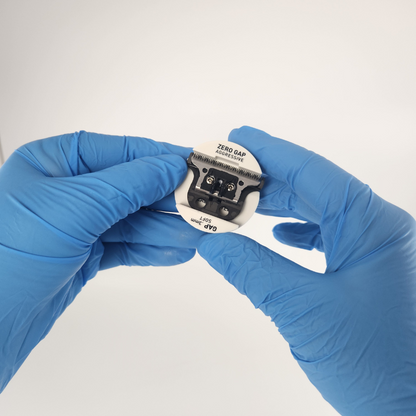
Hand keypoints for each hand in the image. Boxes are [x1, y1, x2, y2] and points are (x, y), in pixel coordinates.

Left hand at [0, 131, 196, 391]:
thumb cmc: (9, 257)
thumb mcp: (75, 208)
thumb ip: (129, 184)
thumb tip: (170, 166)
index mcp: (53, 162)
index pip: (119, 152)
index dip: (159, 157)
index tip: (194, 163)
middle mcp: (67, 190)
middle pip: (131, 188)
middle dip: (168, 199)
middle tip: (203, 205)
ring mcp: (78, 224)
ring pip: (133, 220)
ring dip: (166, 228)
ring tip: (199, 235)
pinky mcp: (85, 255)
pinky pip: (126, 246)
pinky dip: (151, 249)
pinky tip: (177, 251)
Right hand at [197, 126, 415, 414]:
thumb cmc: (378, 365)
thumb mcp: (305, 311)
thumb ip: (254, 271)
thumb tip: (212, 242)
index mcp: (372, 225)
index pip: (312, 172)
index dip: (271, 152)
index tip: (237, 138)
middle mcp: (378, 229)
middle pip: (314, 188)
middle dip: (268, 180)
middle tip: (227, 174)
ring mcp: (376, 249)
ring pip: (320, 211)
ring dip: (280, 205)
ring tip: (243, 201)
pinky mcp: (369, 270)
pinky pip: (330, 236)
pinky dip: (300, 231)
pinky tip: (280, 234)